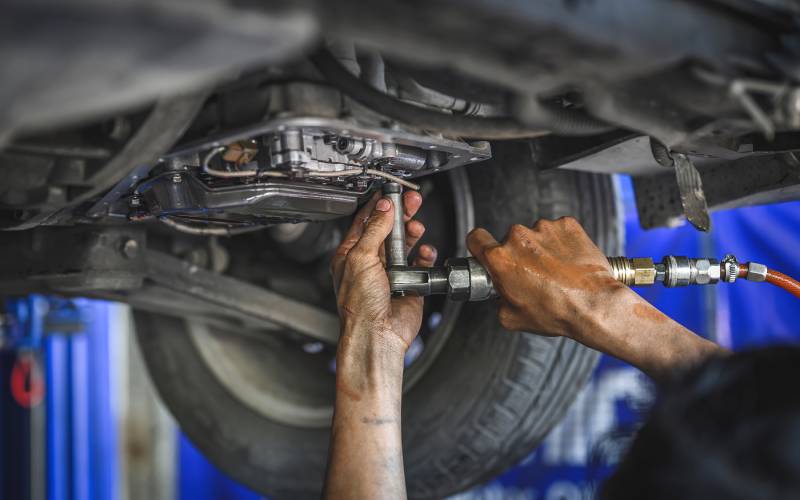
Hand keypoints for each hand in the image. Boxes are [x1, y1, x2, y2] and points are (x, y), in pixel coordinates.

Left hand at [331, 191, 436, 353]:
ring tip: (417, 226)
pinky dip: (424, 255)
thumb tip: (383, 208)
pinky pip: (420, 263)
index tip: (390, 193)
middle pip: (387, 230)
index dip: (378, 205)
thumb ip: (374, 229)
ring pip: (405, 244)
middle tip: (412, 201)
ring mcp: (390, 273)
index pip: (364, 222)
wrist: (377, 335)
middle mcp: (370, 263)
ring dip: (412, 233)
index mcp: (351, 255)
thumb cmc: (360, 306)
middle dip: (400, 215)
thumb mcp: (361, 258)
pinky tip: (424, 251)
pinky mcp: (409, 283)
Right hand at [467, 217, 624, 338]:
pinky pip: (558, 231)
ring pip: (535, 235)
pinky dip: (562, 243)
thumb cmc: (557, 312)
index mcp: (501, 259)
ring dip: (542, 249)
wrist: (594, 305)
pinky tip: (569, 262)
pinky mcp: (567, 225)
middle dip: (519, 254)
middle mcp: (519, 238)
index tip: (485, 250)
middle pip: (510, 240)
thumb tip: (501, 292)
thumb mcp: (512, 317)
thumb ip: (498, 298)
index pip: (476, 238)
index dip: (479, 245)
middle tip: (534, 275)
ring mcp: (544, 228)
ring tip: (557, 271)